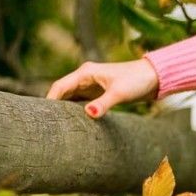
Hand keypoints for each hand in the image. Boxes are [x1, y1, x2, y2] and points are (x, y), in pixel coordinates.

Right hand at [45, 57, 159, 117]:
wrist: (154, 77)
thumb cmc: (137, 81)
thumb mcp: (119, 93)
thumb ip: (103, 104)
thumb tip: (89, 114)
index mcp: (86, 73)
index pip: (60, 86)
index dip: (49, 99)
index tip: (41, 114)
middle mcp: (86, 76)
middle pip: (63, 91)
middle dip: (53, 104)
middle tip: (42, 122)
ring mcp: (92, 84)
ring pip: (71, 96)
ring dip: (63, 107)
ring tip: (53, 123)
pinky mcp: (99, 91)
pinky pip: (81, 100)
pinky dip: (75, 108)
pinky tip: (71, 120)